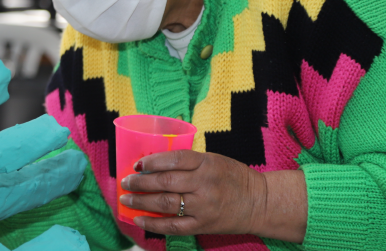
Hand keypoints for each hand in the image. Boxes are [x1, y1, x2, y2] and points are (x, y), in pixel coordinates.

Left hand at [120, 150, 306, 242]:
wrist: (260, 202)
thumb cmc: (234, 177)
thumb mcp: (213, 160)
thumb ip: (188, 161)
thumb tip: (153, 163)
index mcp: (206, 163)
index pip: (173, 159)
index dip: (152, 161)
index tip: (137, 164)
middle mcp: (204, 184)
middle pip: (165, 182)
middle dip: (140, 182)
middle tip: (125, 182)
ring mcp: (203, 206)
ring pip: (165, 203)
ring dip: (141, 202)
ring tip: (126, 199)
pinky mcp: (203, 225)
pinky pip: (174, 226)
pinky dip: (154, 223)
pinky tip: (139, 219)